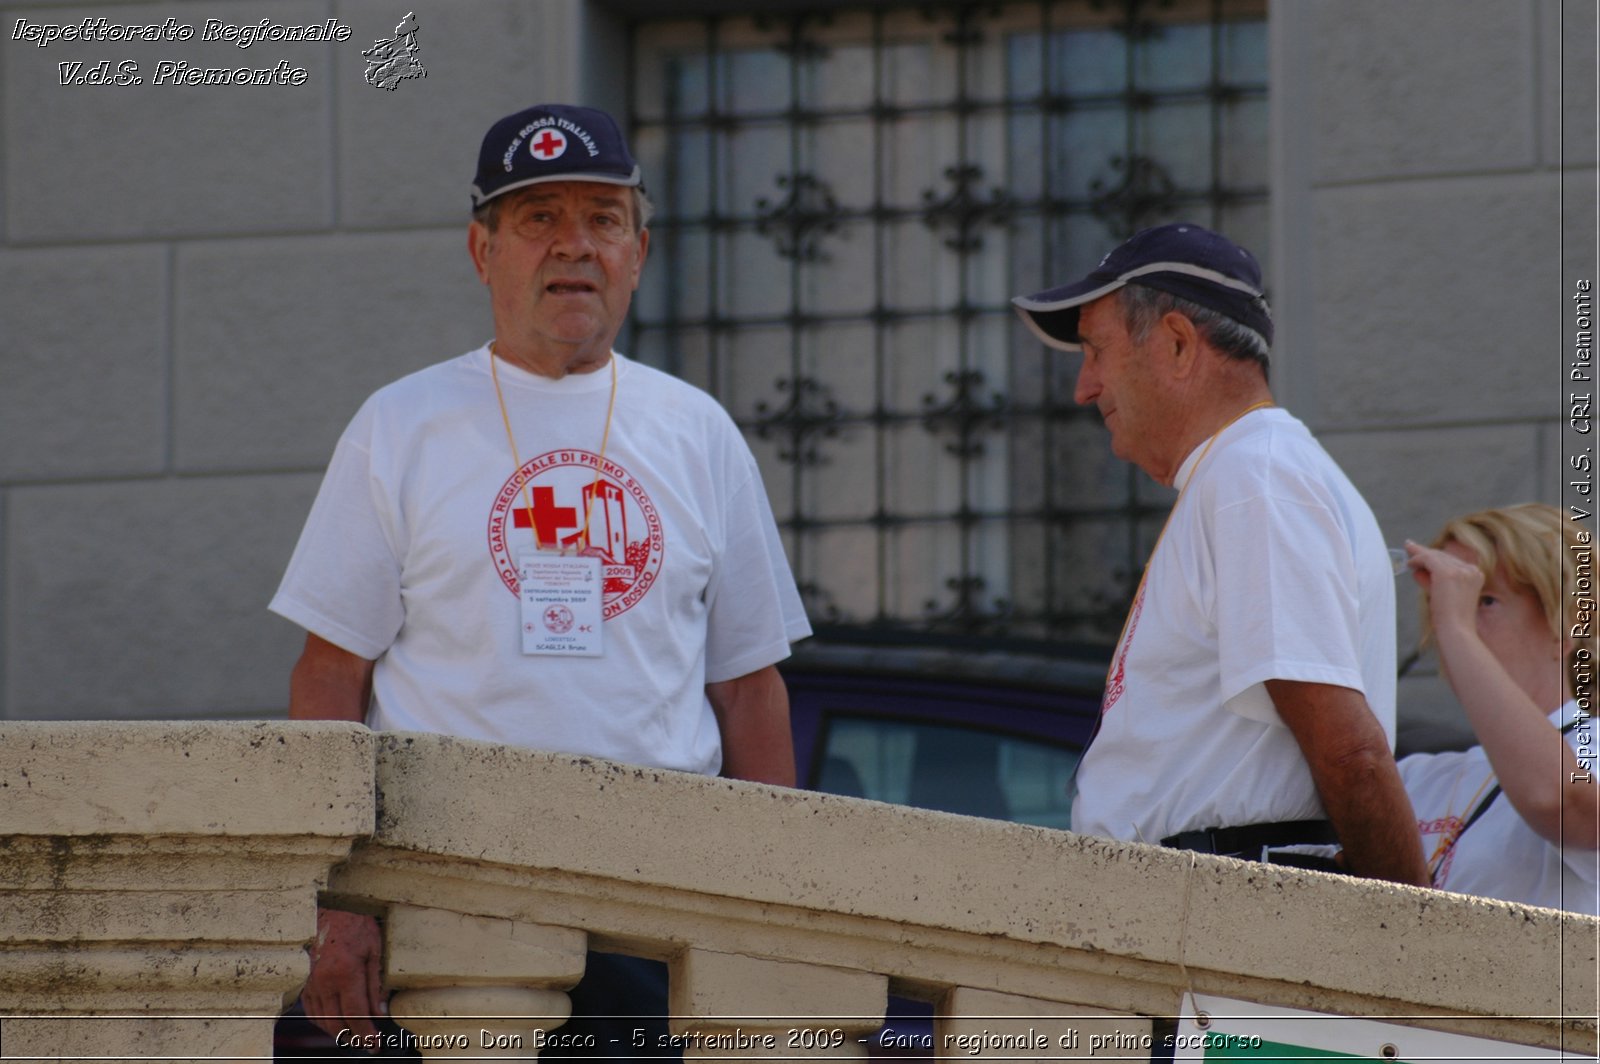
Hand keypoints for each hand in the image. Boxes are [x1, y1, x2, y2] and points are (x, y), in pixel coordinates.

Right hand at [302, 908, 385, 1043]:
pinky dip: (322, 1020)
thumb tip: (380, 1011)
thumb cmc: (356, 925)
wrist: (331, 908)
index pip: (356, 1014)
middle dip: (352, 1037)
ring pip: (321, 1019)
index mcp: (346, 973)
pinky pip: (310, 1009)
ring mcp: (311, 982)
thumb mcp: (375, 950)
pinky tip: (334, 1022)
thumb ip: (376, 984)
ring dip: (337, 1032)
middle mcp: (325, 981)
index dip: (365, 1033)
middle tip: (367, 1043)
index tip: (374, 1045)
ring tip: (353, 1036)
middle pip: (336, 1022)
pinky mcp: (304, 980)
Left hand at [1404, 539, 1483, 640]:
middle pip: (1444, 555)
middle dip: (1426, 552)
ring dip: (1419, 556)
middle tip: (1410, 546)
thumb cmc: (1451, 618)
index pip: (1452, 560)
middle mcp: (1471, 569)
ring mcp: (1460, 570)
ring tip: (1408, 555)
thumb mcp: (1446, 594)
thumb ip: (1436, 580)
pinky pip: (1428, 559)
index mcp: (1476, 574)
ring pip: (1435, 556)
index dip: (1436, 556)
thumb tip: (1419, 569)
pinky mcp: (1447, 572)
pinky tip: (1410, 563)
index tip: (1422, 551)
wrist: (1456, 629)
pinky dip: (1417, 559)